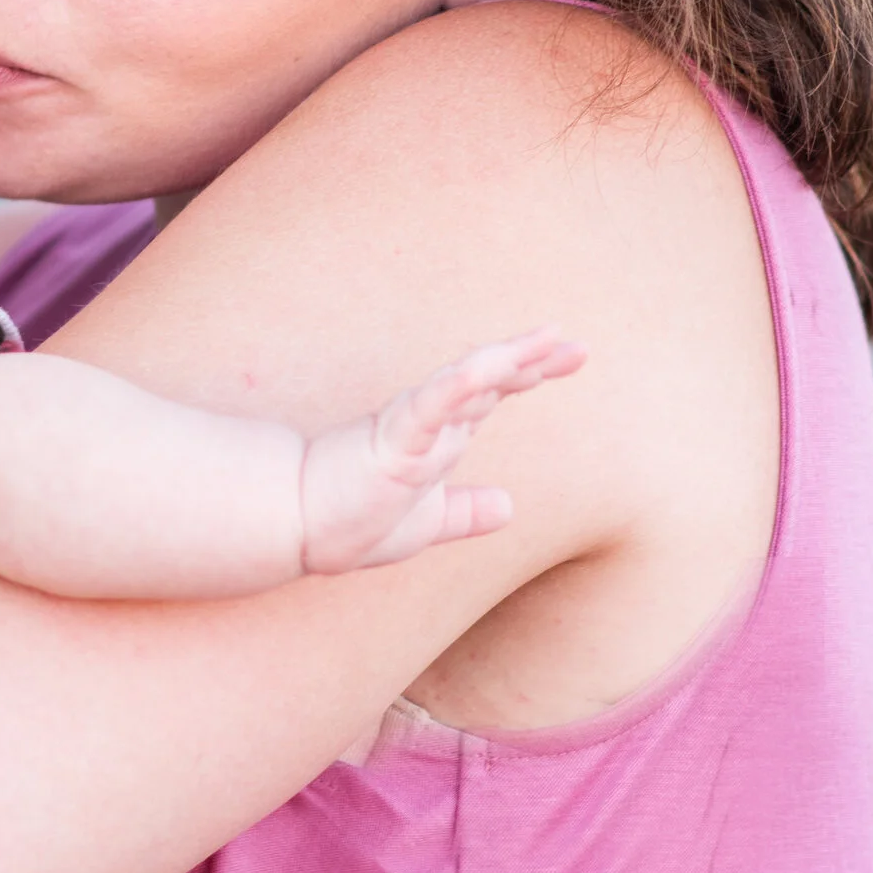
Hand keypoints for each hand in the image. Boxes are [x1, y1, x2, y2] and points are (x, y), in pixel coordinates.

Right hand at [299, 328, 583, 573]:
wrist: (295, 529)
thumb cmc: (348, 522)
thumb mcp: (426, 521)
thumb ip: (464, 511)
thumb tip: (509, 506)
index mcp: (436, 439)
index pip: (491, 395)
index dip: (531, 372)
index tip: (572, 355)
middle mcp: (427, 425)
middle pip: (489, 382)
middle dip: (534, 360)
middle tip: (576, 345)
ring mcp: (411, 429)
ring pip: (466, 385)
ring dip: (507, 362)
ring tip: (547, 342)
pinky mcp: (392, 441)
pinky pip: (433, 407)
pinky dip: (463, 385)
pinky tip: (492, 367)